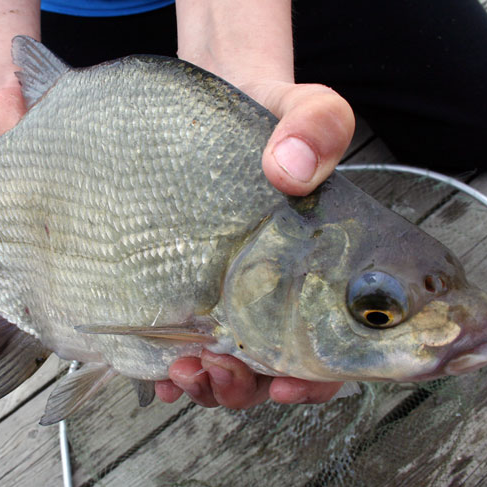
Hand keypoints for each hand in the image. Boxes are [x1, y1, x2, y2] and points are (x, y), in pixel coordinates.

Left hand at [0, 79, 352, 407]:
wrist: (217, 100)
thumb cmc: (269, 116)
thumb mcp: (305, 109)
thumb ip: (318, 127)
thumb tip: (292, 170)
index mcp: (320, 273)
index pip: (332, 347)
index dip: (316, 379)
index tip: (286, 379)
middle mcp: (276, 294)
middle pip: (270, 369)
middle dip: (244, 387)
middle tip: (219, 373)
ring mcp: (227, 295)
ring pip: (224, 367)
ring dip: (205, 384)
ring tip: (181, 372)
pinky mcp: (181, 287)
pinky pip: (177, 344)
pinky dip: (166, 369)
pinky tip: (153, 370)